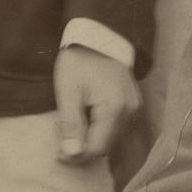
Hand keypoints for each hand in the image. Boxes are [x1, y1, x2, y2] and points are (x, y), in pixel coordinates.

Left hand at [52, 45, 139, 162]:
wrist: (98, 37)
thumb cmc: (79, 61)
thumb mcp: (68, 91)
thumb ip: (70, 124)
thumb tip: (72, 155)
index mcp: (115, 109)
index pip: (98, 148)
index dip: (77, 155)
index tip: (57, 154)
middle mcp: (130, 112)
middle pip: (107, 146)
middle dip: (84, 149)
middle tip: (61, 144)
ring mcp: (134, 107)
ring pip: (112, 138)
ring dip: (92, 140)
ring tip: (71, 131)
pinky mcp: (133, 103)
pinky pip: (117, 126)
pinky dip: (100, 129)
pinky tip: (85, 121)